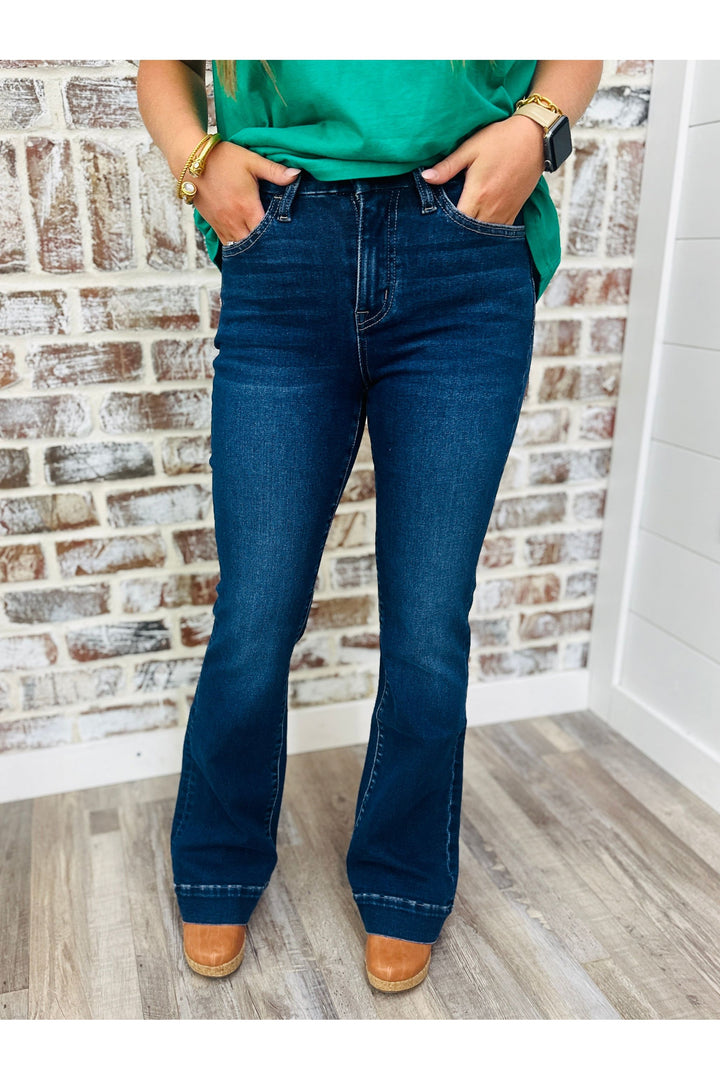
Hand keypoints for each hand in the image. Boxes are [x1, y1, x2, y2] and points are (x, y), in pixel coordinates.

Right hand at [190, 142, 299, 244]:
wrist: (189, 159)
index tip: (288, 238)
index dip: (278, 237)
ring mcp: (222, 224)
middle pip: (254, 244)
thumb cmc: (222, 158)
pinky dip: (237, 247)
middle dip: (266, 247)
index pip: (266, 232)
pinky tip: (246, 247)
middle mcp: (234, 220)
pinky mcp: (213, 224)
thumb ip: (274, 171)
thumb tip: (296, 175)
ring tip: (265, 251)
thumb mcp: (251, 161)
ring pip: (240, 248)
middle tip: (279, 248)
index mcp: (247, 206)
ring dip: (251, 249)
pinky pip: (227, 244)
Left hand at [421, 114, 545, 225]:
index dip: (445, 226)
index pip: (457, 222)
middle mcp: (492, 207)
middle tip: (445, 233)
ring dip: (473, 235)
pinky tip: (479, 229)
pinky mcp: (515, 210)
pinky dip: (488, 233)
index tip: (435, 225)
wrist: (535, 137)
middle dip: (458, 234)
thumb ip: (447, 166)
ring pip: (486, 235)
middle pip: (471, 233)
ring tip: (460, 234)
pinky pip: (500, 231)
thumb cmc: (501, 139)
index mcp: (478, 193)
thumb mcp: (470, 148)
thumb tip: (425, 177)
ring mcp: (506, 211)